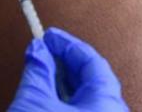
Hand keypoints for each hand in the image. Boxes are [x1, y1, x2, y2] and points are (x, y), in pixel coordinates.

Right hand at [9, 28, 128, 111]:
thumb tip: (38, 50)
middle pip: (92, 78)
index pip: (91, 61)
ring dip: (64, 82)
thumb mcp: (34, 103)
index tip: (48, 36)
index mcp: (106, 103)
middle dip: (65, 62)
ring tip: (42, 72)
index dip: (68, 45)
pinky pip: (84, 110)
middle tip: (44, 51)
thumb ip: (37, 71)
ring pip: (87, 97)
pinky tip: (49, 97)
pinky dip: (67, 100)